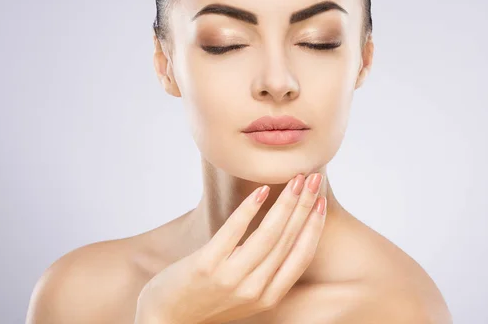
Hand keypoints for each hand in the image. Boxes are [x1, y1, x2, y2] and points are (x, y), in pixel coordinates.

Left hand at [134, 173, 326, 323]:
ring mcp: (230, 278)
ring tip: (295, 180)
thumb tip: (283, 232)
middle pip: (287, 240)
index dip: (314, 227)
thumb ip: (265, 270)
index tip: (322, 201)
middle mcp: (254, 290)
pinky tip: (261, 191)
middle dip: (304, 206)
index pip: (300, 256)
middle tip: (313, 179)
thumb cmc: (207, 301)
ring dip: (285, 203)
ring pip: (268, 235)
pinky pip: (233, 231)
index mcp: (268, 296)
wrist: (165, 320)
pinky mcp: (206, 266)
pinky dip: (249, 209)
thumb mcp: (245, 293)